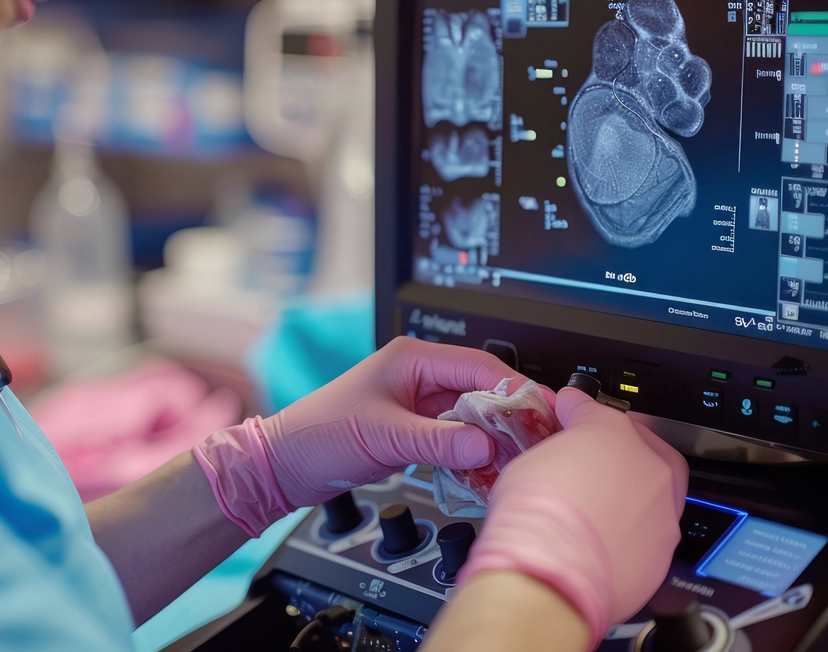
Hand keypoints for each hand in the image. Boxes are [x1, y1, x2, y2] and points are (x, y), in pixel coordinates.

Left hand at [194, 337, 534, 535]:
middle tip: (539, 439)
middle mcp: (418, 374)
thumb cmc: (320, 436)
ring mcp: (416, 401)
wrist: (283, 464)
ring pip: (470, 413)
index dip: (515, 389)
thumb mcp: (385, 438)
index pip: (479, 366)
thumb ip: (440, 443)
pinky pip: (455, 434)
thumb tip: (488, 446)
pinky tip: (486, 467)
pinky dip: (471, 450)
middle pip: (481, 389)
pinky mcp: (412, 427)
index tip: (544, 411)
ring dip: (491, 434)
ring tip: (517, 457)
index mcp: (412, 359)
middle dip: (509, 414)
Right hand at [458, 387, 688, 642]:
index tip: (566, 415)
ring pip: (653, 496)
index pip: (596, 413)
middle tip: (595, 460)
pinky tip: (602, 543)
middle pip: (641, 449)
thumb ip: (553, 445)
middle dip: (622, 451)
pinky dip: (629, 537)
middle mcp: (649, 469)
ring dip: (631, 498)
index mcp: (612, 434)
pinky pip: (648, 537)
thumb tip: (555, 447)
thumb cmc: (534, 512)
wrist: (550, 573)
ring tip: (597, 509)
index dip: (577, 413)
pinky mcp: (662, 557)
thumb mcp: (527, 460)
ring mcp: (661, 515)